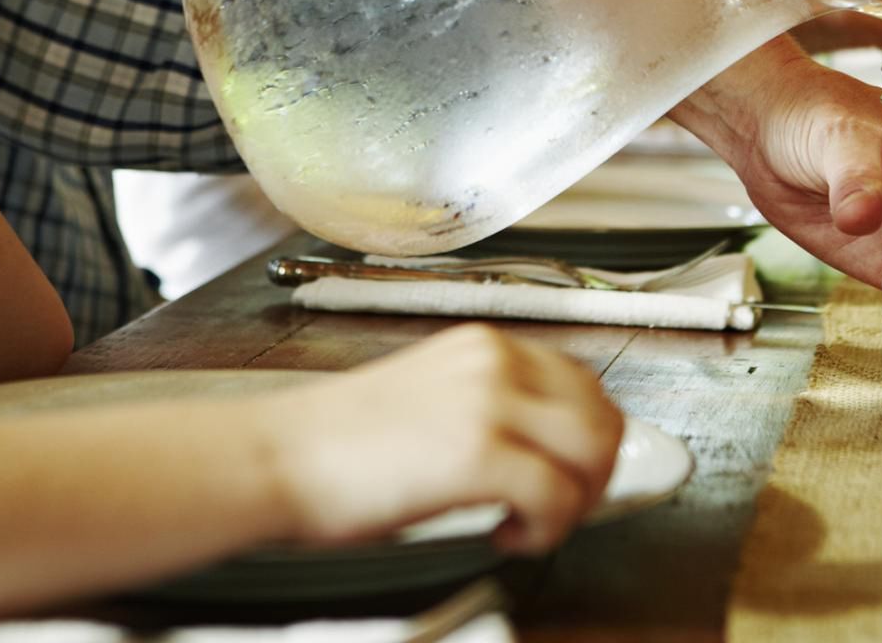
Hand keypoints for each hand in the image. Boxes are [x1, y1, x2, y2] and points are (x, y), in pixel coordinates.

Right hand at [251, 325, 623, 553]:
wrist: (279, 457)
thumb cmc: (337, 443)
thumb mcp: (430, 397)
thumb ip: (490, 408)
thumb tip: (547, 451)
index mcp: (484, 346)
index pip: (581, 382)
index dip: (587, 438)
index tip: (567, 473)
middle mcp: (496, 363)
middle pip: (602, 413)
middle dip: (595, 472)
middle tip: (559, 507)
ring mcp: (490, 404)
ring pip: (593, 451)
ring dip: (577, 500)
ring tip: (532, 522)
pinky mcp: (478, 453)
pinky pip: (557, 495)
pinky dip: (545, 529)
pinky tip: (504, 535)